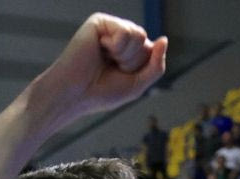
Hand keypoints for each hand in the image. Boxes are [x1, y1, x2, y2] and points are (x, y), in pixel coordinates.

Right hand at [39, 14, 166, 124]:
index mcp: (130, 52)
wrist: (75, 94)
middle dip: (133, 63)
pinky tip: (100, 49)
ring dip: (125, 56)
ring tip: (106, 60)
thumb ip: (156, 65)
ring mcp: (111, 29)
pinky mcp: (100, 22)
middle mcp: (121, 38)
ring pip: (139, 35)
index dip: (141, 70)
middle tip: (111, 69)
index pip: (153, 53)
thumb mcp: (138, 84)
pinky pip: (125, 31)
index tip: (121, 77)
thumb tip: (164, 39)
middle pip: (147, 44)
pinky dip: (116, 46)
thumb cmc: (101, 93)